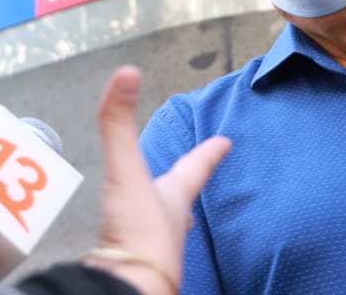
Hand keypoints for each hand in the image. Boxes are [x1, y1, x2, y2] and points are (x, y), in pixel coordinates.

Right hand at [88, 66, 230, 294]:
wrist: (129, 288)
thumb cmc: (140, 236)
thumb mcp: (127, 171)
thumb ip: (119, 124)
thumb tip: (127, 73)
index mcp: (173, 197)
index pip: (195, 168)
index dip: (209, 153)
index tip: (227, 142)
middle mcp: (167, 223)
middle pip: (181, 200)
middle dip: (185, 186)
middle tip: (192, 179)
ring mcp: (151, 248)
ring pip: (162, 227)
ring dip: (162, 216)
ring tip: (161, 212)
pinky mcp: (132, 265)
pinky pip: (136, 248)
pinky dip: (134, 242)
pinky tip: (127, 244)